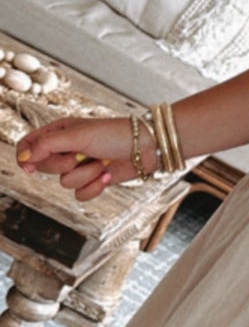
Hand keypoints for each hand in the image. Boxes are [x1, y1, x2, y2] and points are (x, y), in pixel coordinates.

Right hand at [15, 114, 156, 200]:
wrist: (146, 148)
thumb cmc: (114, 134)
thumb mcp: (78, 135)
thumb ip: (48, 145)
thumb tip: (24, 157)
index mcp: (59, 132)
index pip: (29, 144)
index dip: (26, 156)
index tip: (30, 166)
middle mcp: (66, 149)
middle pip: (43, 167)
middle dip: (62, 165)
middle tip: (79, 156)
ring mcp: (79, 166)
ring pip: (64, 183)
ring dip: (86, 174)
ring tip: (102, 162)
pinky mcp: (92, 181)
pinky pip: (80, 195)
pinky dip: (95, 187)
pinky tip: (108, 175)